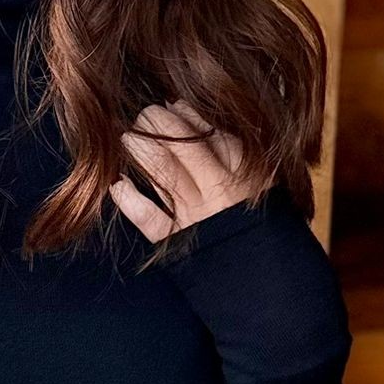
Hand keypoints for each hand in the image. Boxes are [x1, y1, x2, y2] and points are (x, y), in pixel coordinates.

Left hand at [109, 100, 263, 241]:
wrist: (264, 278)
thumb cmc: (261, 225)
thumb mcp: (265, 182)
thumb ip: (232, 147)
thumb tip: (183, 108)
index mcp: (248, 173)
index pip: (212, 133)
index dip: (188, 116)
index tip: (172, 105)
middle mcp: (221, 192)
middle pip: (185, 145)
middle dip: (160, 124)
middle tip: (145, 116)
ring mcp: (197, 216)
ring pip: (165, 174)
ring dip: (142, 151)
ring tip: (127, 138)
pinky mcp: (178, 242)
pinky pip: (149, 218)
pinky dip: (129, 200)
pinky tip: (117, 185)